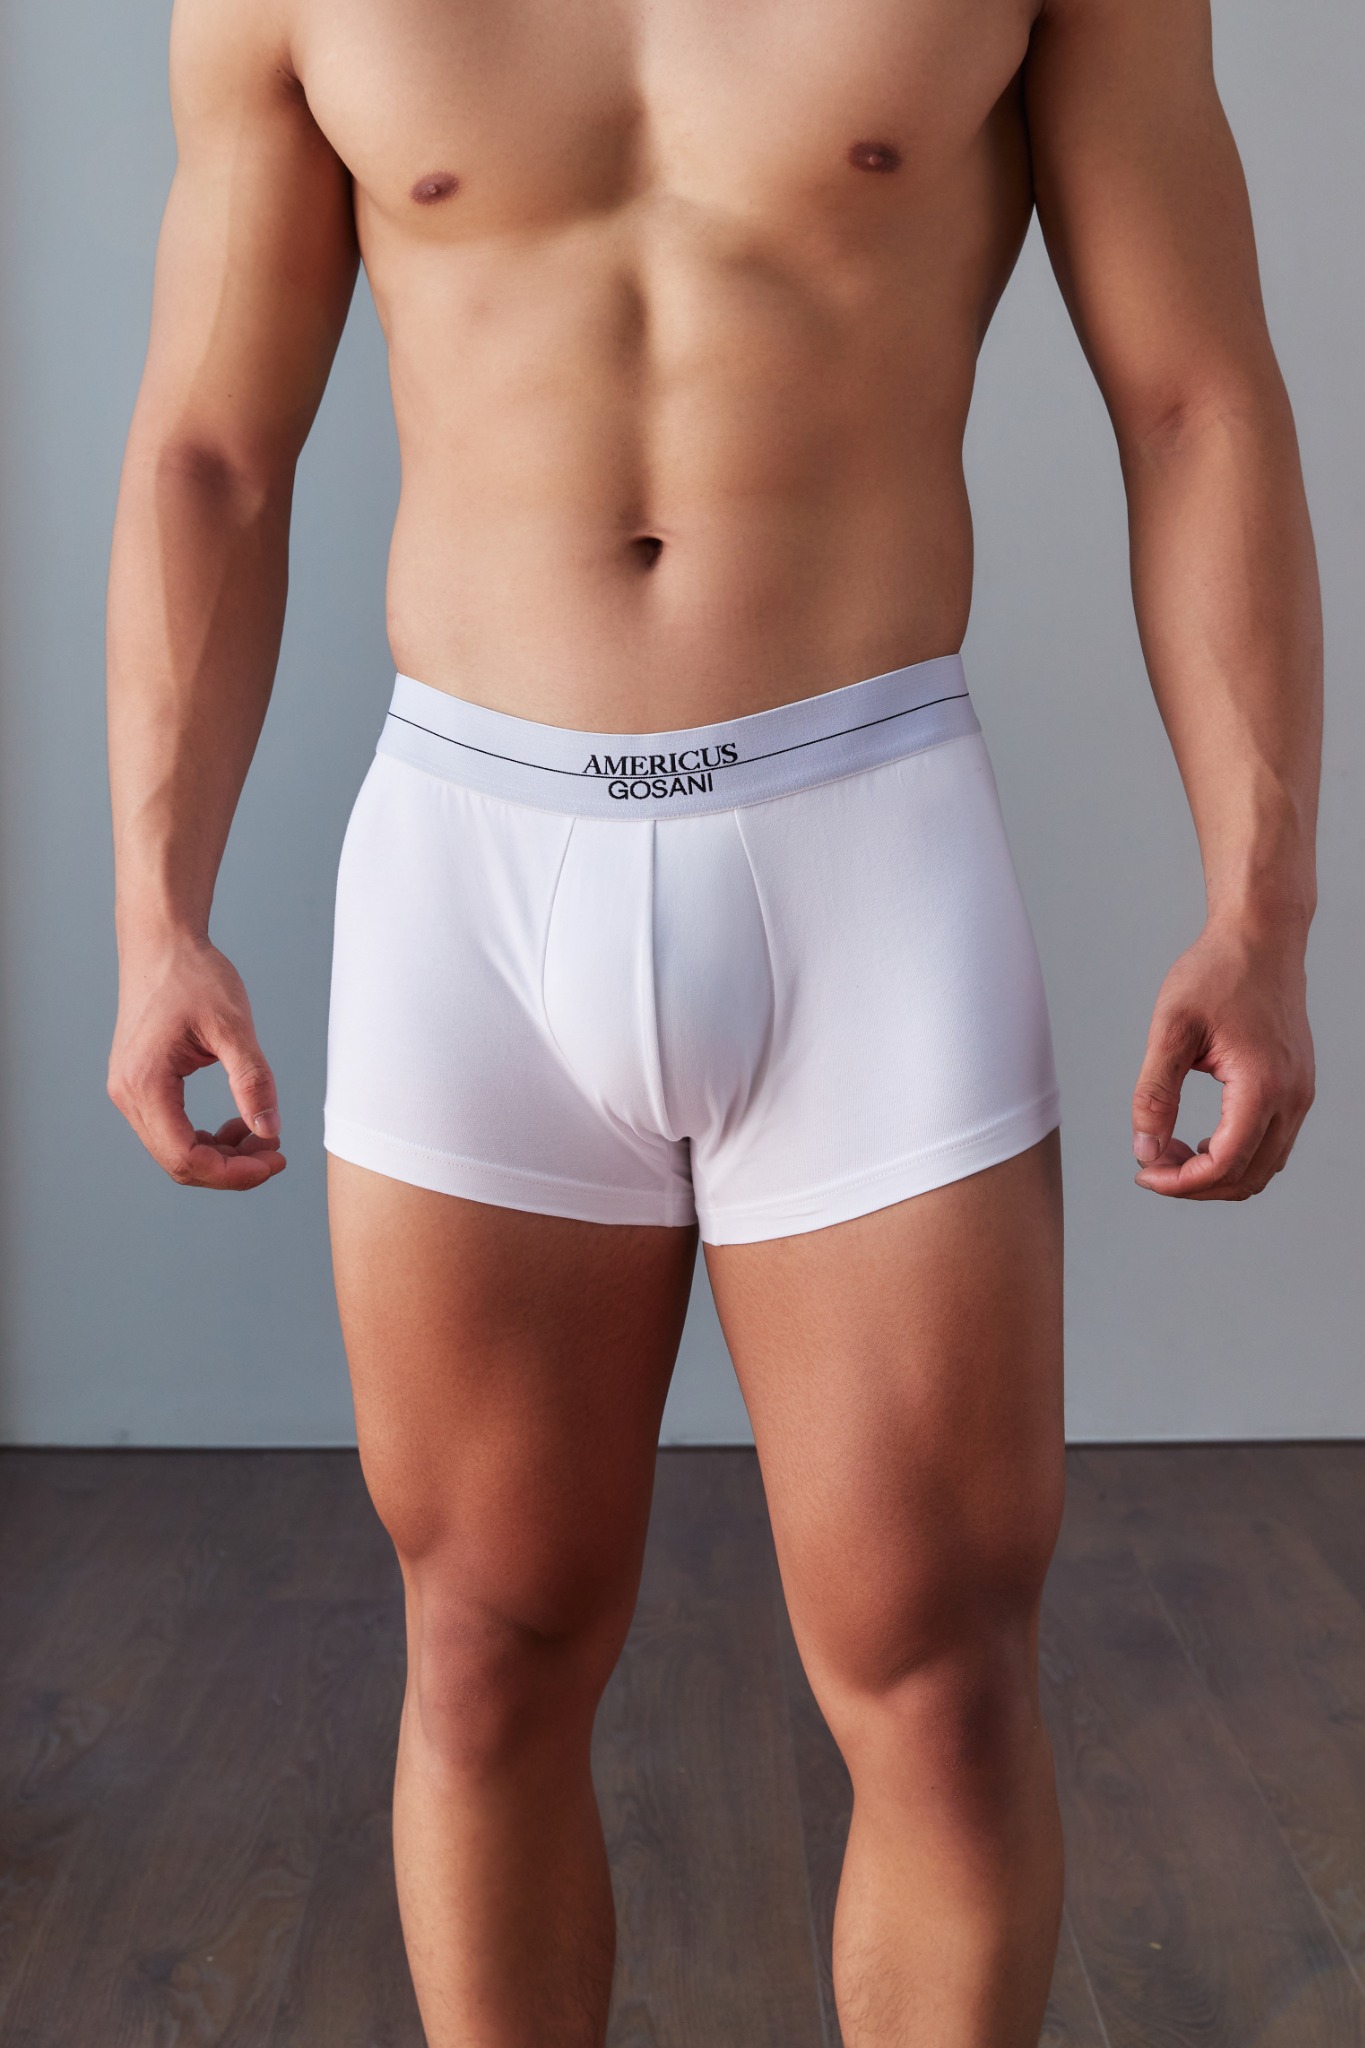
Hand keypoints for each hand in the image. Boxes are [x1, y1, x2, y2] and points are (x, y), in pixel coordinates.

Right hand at [108, 934, 285, 1189]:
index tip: (275, 1159)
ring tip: (263, 1135)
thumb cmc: (192, 975)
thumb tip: (269, 1130)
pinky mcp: (142, 1085)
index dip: (233, 1173)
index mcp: (145, 1084)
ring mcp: (131, 1091)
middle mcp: (128, 1094)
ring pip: (176, 1151)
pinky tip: (239, 1122)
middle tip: (276, 1151)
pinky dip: (208, 1137)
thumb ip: (252, 1081)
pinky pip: (173, 1130)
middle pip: (179, 1162)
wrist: (162, 943)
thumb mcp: (233, 1026)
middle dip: (232, 1168)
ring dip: (222, 1155)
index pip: (185, 1158)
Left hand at [1131, 920, 1313, 1199]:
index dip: (1180, 1182)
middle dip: (1195, 1184)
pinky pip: (1271, 1143)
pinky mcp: (1297, 1087)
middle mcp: (1292, 1096)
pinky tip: (1201, 1139)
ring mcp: (1300, 1093)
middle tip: (1151, 1165)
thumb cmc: (1217, 973)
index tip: (1145, 1174)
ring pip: (1263, 1166)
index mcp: (1262, 1085)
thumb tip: (1145, 1149)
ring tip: (1171, 1151)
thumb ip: (1155, 1094)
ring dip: (1216, 1173)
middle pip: (1247, 1177)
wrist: (1260, 937)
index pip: (1224, 1164)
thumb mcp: (1171, 1029)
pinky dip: (1236, 1155)